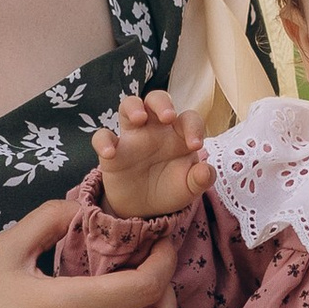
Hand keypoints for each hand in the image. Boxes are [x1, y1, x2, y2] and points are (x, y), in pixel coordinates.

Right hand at [91, 89, 213, 222]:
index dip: (194, 126)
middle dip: (162, 102)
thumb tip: (206, 170)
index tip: (195, 145)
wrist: (143, 208)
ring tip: (139, 118)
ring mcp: (132, 136)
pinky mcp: (113, 150)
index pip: (188, 118)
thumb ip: (200, 179)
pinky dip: (104, 141)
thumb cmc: (169, 189)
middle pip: (156, 99)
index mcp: (179, 135)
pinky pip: (102, 136)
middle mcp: (155, 129)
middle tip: (167, 116)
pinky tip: (110, 153)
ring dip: (133, 107)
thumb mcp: (188, 187)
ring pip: (129, 105)